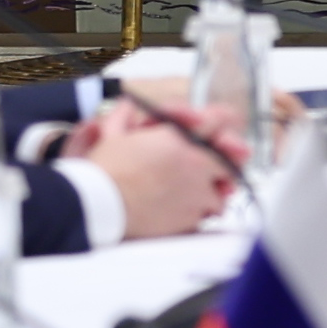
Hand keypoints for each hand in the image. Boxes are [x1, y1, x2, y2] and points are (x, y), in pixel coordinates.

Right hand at [71, 100, 243, 238]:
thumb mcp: (112, 132)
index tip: (222, 125)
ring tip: (194, 195)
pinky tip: (183, 212)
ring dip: (211, 193)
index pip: (218, 122)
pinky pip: (205, 217)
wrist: (97, 206)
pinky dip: (198, 215)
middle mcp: (195, 167)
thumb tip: (129, 106)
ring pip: (221, 194)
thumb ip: (125, 114)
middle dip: (222, 164)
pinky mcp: (190, 221)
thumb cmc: (103, 171)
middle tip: (213, 170)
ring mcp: (196, 196)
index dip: (221, 122)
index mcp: (180, 140)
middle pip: (229, 162)